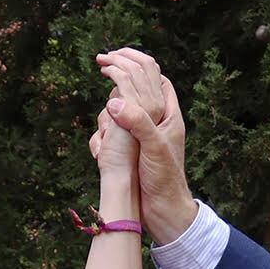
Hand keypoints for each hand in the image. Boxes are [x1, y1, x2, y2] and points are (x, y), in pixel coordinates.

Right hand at [97, 48, 192, 242]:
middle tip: (101, 63)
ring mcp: (146, 135)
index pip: (154, 77)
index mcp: (169, 115)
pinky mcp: (135, 149)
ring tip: (101, 111)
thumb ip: (137, 122)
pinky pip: (118, 128)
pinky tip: (100, 133)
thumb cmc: (164, 181)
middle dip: (121, 73)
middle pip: (140, 85)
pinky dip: (107, 126)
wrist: (164, 211)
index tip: (113, 57)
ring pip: (125, 107)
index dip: (135, 63)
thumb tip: (114, 100)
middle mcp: (158, 121)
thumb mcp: (153, 148)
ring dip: (111, 104)